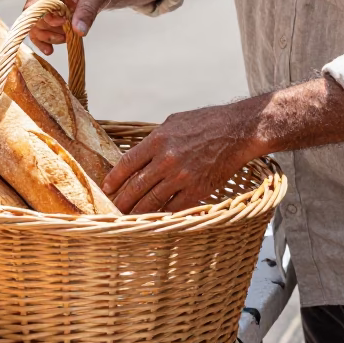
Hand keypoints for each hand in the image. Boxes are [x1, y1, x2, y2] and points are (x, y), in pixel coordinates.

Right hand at [23, 0, 113, 53]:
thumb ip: (86, 12)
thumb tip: (79, 31)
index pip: (33, 7)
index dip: (45, 19)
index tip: (64, 23)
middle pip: (34, 20)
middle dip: (49, 31)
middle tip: (67, 36)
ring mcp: (43, 6)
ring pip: (36, 28)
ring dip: (49, 37)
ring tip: (66, 39)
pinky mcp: (48, 15)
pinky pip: (40, 30)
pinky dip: (45, 40)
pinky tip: (50, 50)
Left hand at [102, 101, 255, 213]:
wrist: (237, 131)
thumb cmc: (206, 122)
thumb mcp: (174, 122)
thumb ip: (155, 139)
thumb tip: (140, 154)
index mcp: (158, 140)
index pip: (127, 163)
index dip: (114, 179)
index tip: (106, 188)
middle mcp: (166, 159)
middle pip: (136, 186)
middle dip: (121, 201)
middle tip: (112, 210)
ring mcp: (181, 177)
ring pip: (151, 201)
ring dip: (137, 212)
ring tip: (127, 219)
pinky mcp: (196, 190)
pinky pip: (173, 208)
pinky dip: (161, 216)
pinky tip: (153, 220)